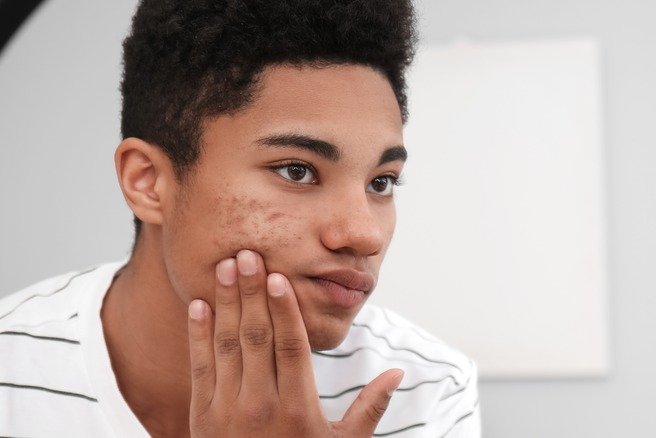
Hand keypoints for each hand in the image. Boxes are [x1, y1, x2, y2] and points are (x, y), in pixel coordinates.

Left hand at [187, 250, 403, 436]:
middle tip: (246, 254)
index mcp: (298, 409)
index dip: (284, 310)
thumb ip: (369, 408)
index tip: (278, 277)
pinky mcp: (202, 417)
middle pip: (256, 338)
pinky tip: (199, 305)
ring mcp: (227, 410)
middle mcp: (261, 406)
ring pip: (226, 346)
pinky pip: (200, 368)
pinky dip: (198, 335)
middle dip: (250, 292)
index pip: (291, 348)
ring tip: (224, 266)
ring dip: (224, 303)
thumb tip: (399, 372)